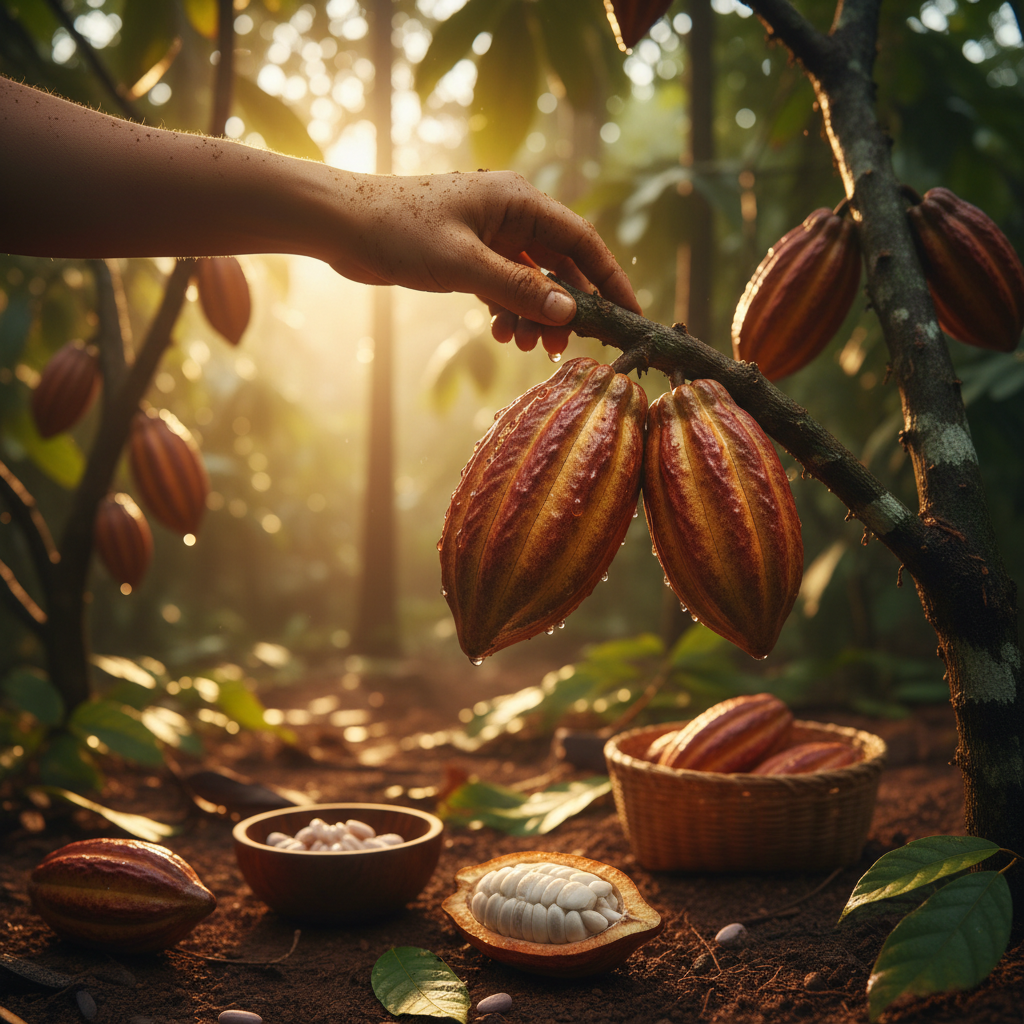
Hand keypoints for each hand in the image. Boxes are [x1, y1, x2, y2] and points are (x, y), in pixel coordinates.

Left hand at [328, 170, 640, 356]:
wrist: (342, 224)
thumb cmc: (399, 230)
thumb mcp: (464, 264)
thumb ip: (518, 289)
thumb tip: (568, 314)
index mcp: (518, 200)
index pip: (581, 241)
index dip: (609, 279)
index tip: (629, 314)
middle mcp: (511, 213)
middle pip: (560, 264)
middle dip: (565, 308)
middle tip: (567, 347)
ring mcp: (490, 234)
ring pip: (532, 280)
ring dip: (534, 315)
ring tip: (527, 347)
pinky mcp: (470, 253)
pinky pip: (505, 285)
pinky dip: (509, 310)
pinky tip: (503, 333)